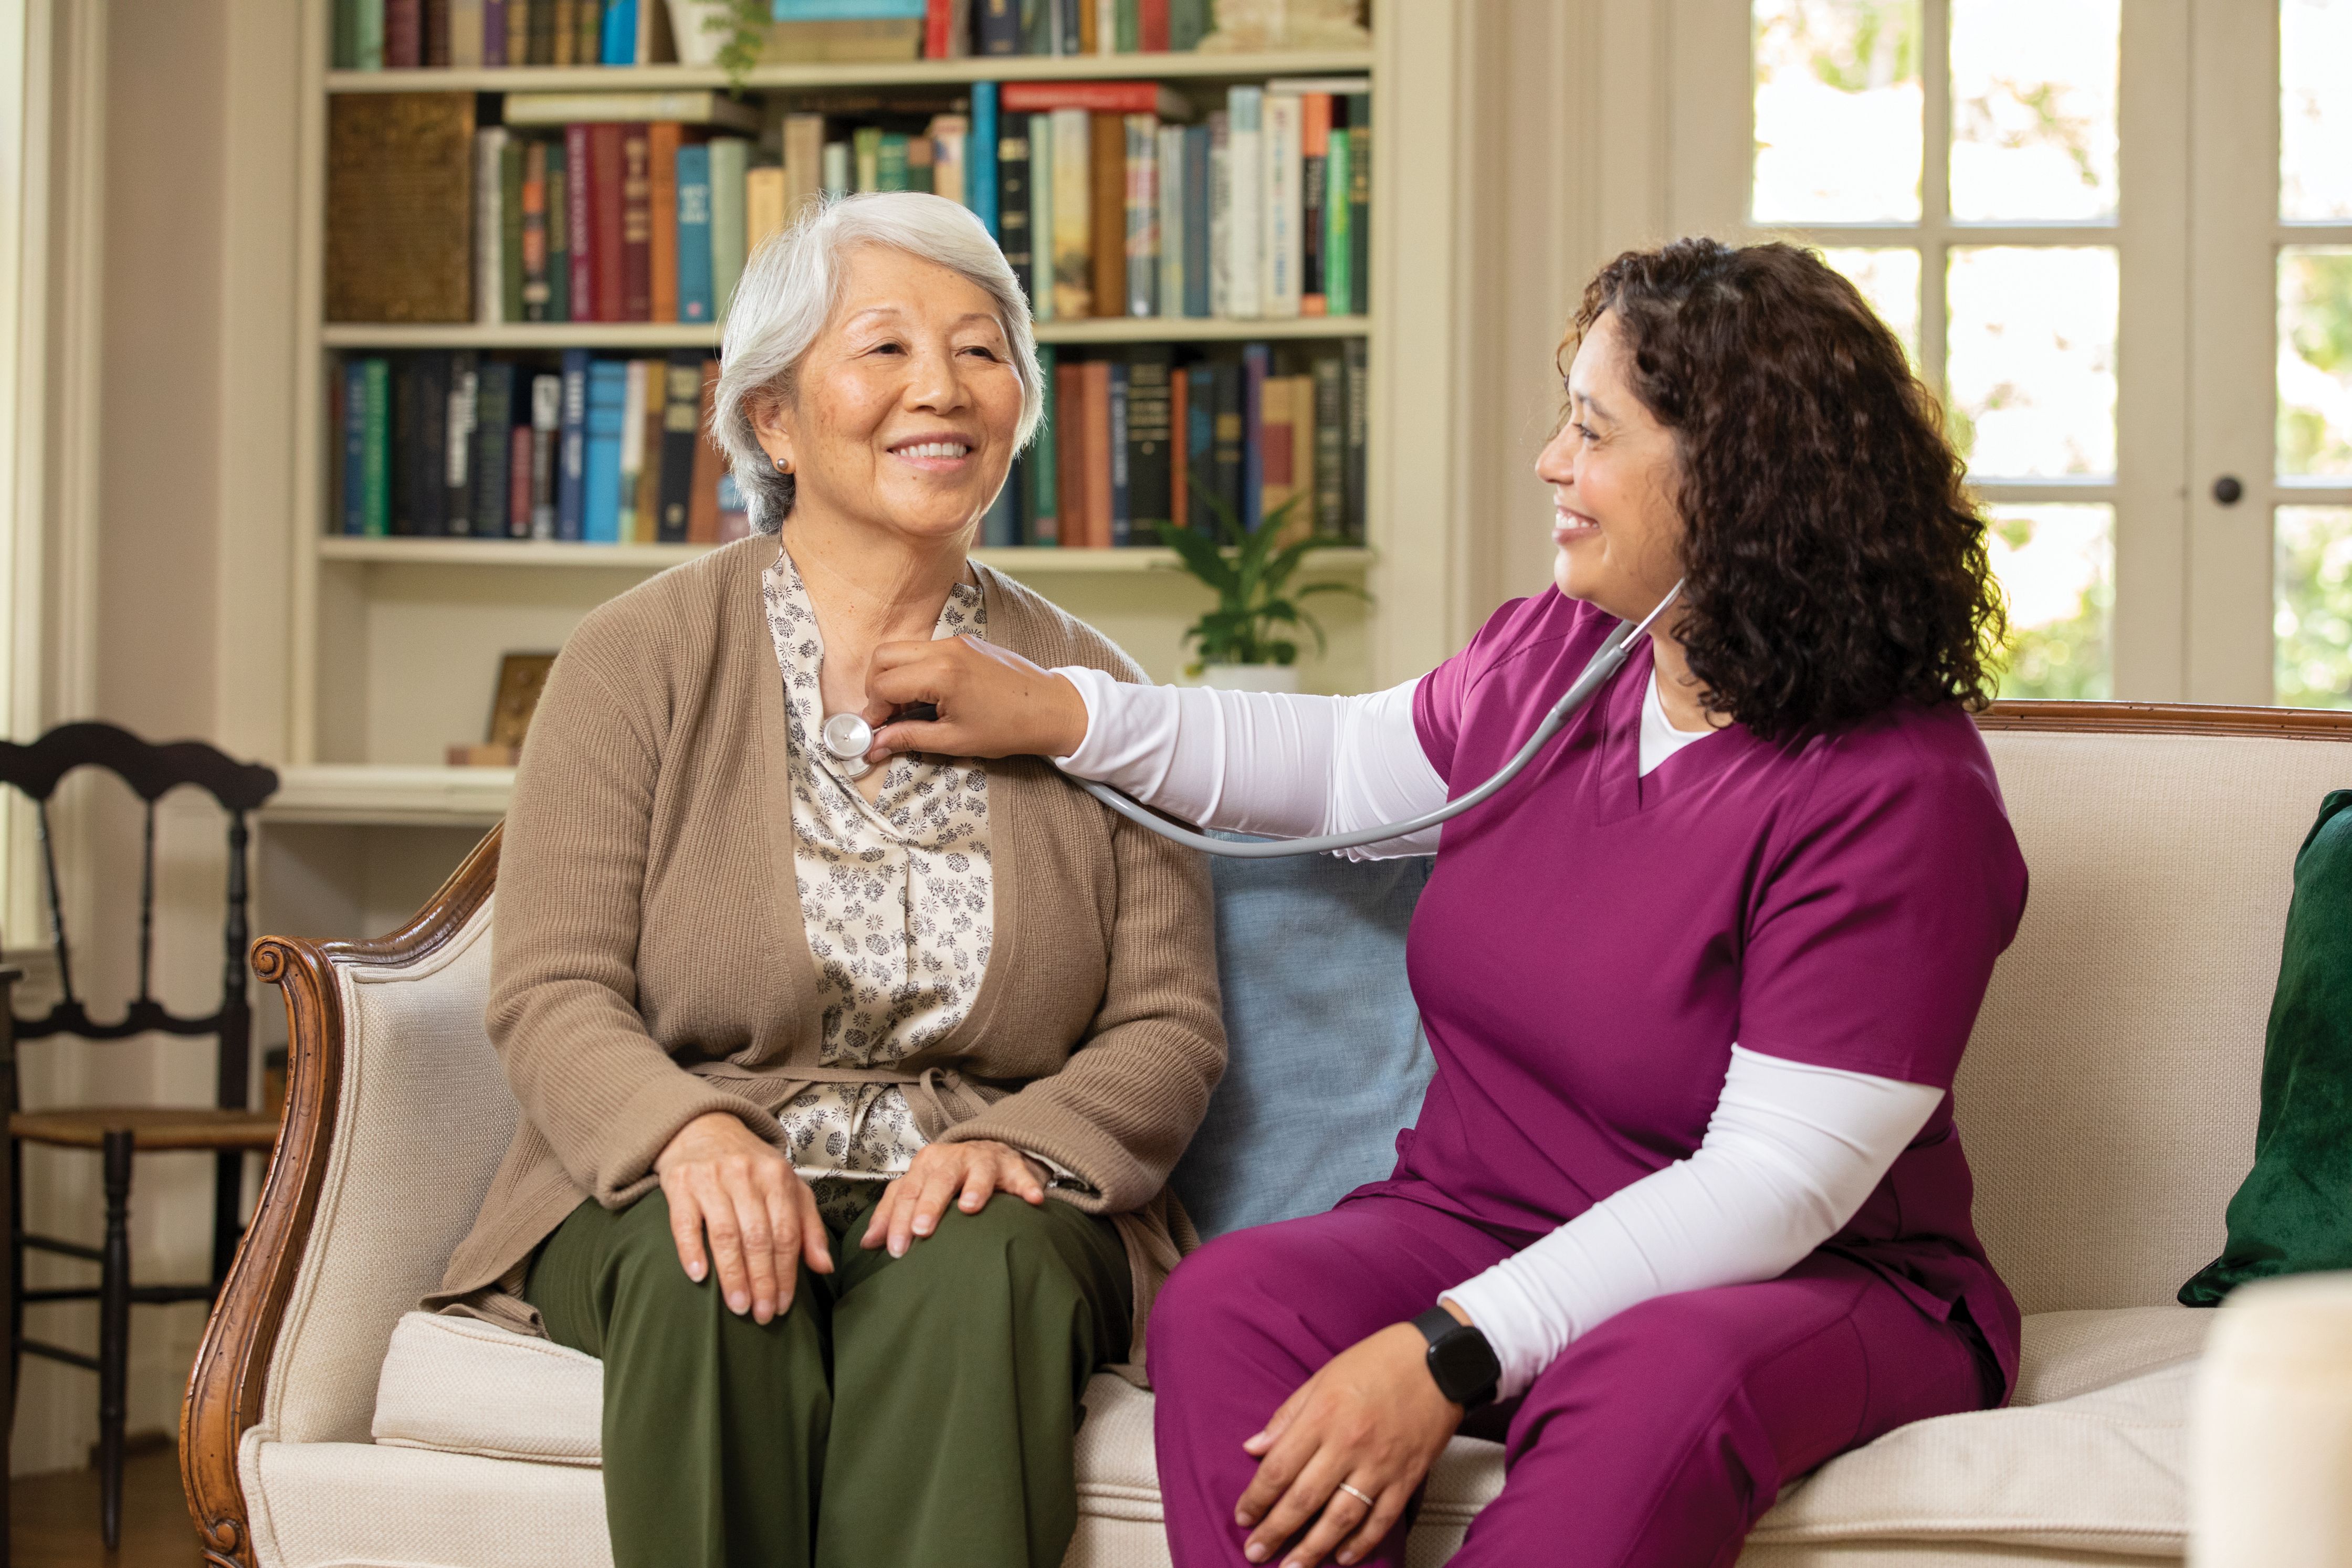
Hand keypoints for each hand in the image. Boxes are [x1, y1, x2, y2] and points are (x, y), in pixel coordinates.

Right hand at [653, 1111, 831, 1322]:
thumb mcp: (787, 1187)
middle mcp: (746, 1175)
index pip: (786, 1232)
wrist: (704, 1128)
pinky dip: (691, 1251)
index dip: (786, 1273)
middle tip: (762, 1314)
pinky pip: (685, 1222)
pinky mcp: (680, 1183)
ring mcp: (711, 1178)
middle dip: (763, 1280)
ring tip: (738, 1306)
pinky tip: (699, 1277)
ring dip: (733, 1275)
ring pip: (726, 1234)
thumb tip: (824, 1267)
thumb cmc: (750, 1166)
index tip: (782, 1305)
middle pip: (758, 1237)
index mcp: (777, 1177)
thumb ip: (807, 1226)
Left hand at [860, 1138, 1047, 1257]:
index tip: (894, 1249)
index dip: (897, 1220)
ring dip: (974, 1188)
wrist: (988, 1150)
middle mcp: (952, 1159)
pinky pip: (1021, 1176)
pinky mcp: (1013, 1167)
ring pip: (978, 1172)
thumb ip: (892, 1213)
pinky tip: (1031, 1200)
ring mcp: (984, 1161)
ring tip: (970, 1207)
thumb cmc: (946, 1177)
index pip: (906, 1193)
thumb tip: (868, 1244)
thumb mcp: (916, 1188)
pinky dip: (1026, 1186)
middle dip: (929, 1205)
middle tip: (922, 1230)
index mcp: (925, 1165)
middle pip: (938, 1181)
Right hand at [863, 635, 1089, 761]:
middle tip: (885, 716)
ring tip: (908, 709)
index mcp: (941, 674)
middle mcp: (945, 649)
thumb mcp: (954, 740)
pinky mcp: (966, 641)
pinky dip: (915, 669)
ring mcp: (956, 641)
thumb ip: (909, 738)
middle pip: (884, 656)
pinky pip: (925, 649)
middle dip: (875, 686)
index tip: (875, 730)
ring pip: (903, 649)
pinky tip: (928, 696)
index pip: (884, 684)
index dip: (873, 710)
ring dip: (895, 677)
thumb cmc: (1008, 728)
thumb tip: (875, 745)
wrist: (1051, 708)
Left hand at [1233, 1311, 1468, 1567]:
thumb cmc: (1380, 1361)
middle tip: (1255, 1553)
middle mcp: (1349, 1444)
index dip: (1257, 1498)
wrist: (1442, 1360)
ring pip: (1340, 1518)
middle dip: (1275, 1531)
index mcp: (1323, 1415)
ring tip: (1292, 1567)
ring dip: (1312, 1548)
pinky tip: (1342, 1557)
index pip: (1279, 1468)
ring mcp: (1380, 1465)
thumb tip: (1254, 1447)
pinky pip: (1381, 1519)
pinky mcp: (1407, 1478)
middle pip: (1304, 1499)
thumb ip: (1288, 1416)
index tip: (1243, 1517)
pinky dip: (1361, 1543)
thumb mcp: (1324, 1377)